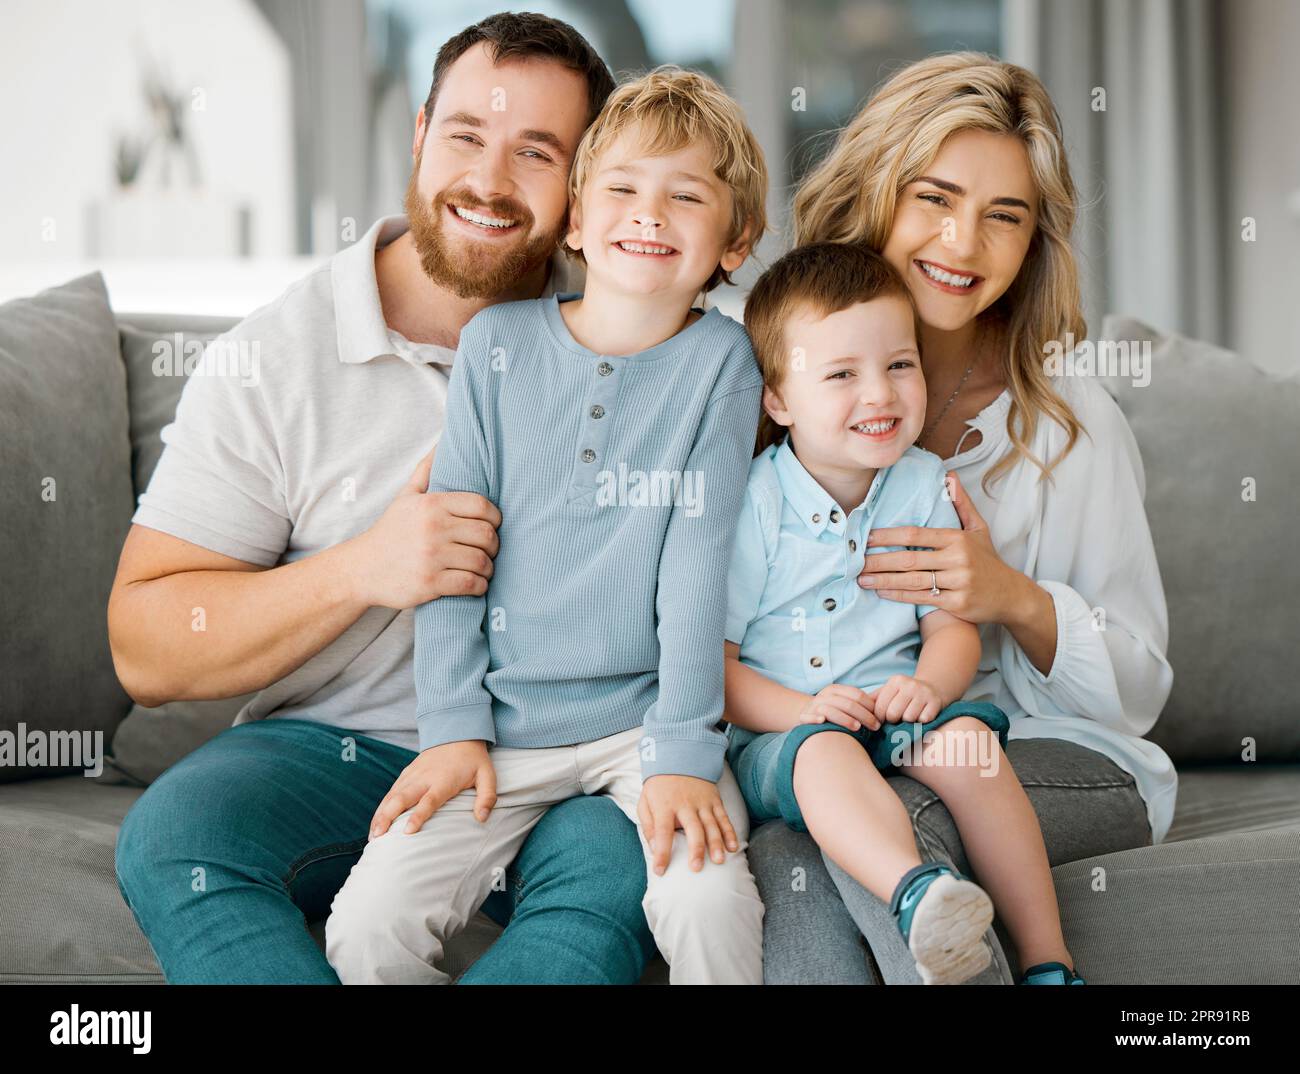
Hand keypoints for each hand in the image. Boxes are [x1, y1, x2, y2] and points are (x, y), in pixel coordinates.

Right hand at [345, 445, 502, 608]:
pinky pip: (471, 583)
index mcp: (431, 505)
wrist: (362, 569)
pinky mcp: (430, 583)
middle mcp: (433, 528)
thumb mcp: (406, 497)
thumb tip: (443, 441)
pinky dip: (480, 586)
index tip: (492, 526)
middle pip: (486, 535)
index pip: (482, 506)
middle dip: (494, 545)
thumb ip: (426, 470)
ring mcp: (431, 556)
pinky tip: (476, 583)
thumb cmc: (391, 531)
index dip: (495, 517)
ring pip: (481, 561)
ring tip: (483, 568)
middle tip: (489, 550)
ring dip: (488, 568)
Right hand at [369, 740, 496, 837]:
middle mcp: (424, 777)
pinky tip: (376, 822)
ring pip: (392, 796)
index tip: (407, 832)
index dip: (418, 816)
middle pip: (402, 798)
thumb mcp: (487, 775)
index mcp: (443, 780)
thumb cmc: (473, 759)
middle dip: (388, 817)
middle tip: (378, 837)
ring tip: (373, 836)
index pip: (429, 800)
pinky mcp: (407, 773)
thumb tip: (482, 818)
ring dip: (381, 815)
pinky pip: (391, 792)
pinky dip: (381, 807)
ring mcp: (413, 774)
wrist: (457, 733)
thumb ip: (487, 797)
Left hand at [637, 775, 739, 875]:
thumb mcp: (645, 802)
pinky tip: (732, 847)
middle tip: (696, 868)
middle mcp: (685, 805)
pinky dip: (730, 833)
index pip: (662, 832)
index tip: (660, 871)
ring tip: (718, 861)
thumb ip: (648, 826)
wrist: (678, 757)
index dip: (661, 852)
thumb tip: (654, 849)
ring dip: (716, 843)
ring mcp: (702, 802)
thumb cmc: (659, 787)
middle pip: (692, 828)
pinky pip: (724, 818)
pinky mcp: (714, 800)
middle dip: (695, 849)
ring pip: (711, 825)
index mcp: (664, 806)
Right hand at [798, 684, 878, 730]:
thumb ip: (862, 704)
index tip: (881, 719)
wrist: (808, 716)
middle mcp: (824, 696)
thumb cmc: (834, 712)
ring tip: (857, 728)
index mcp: (836, 690)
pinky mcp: (803, 717)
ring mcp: (813, 706)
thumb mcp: (846, 704)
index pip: (856, 695)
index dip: (870, 706)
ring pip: (830, 709)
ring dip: (844, 718)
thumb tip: (886, 703)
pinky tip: (822, 722)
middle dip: (863, 715)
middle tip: (876, 727)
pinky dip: (814, 718)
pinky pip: (808, 717)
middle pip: (847, 703)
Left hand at [858, 472, 1025, 623]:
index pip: (916, 534)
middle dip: (879, 560)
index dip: (888, 536)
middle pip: (910, 559)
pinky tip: (882, 592)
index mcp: (958, 538)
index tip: (866, 538)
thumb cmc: (988, 560)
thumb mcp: (979, 529)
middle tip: (856, 561)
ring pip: (913, 580)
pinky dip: (899, 596)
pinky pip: (921, 598)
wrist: (1012, 595)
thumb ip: (961, 504)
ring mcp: (958, 582)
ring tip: (862, 578)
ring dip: (884, 580)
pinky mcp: (957, 603)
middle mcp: (958, 559)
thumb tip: (949, 476)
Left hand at [868, 675, 942, 723]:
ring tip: (909, 717)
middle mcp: (909, 685)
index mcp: (895, 682)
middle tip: (896, 719)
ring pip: (909, 718)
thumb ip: (873, 699)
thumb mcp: (889, 691)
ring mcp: (924, 693)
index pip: (880, 707)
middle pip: (893, 714)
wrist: (932, 688)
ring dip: (908, 722)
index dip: (879, 718)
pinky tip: (921, 716)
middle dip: (893, 721)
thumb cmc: (904, 694)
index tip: (882, 720)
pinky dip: (921, 722)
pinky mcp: (936, 702)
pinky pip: (924, 720)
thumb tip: (855, 709)